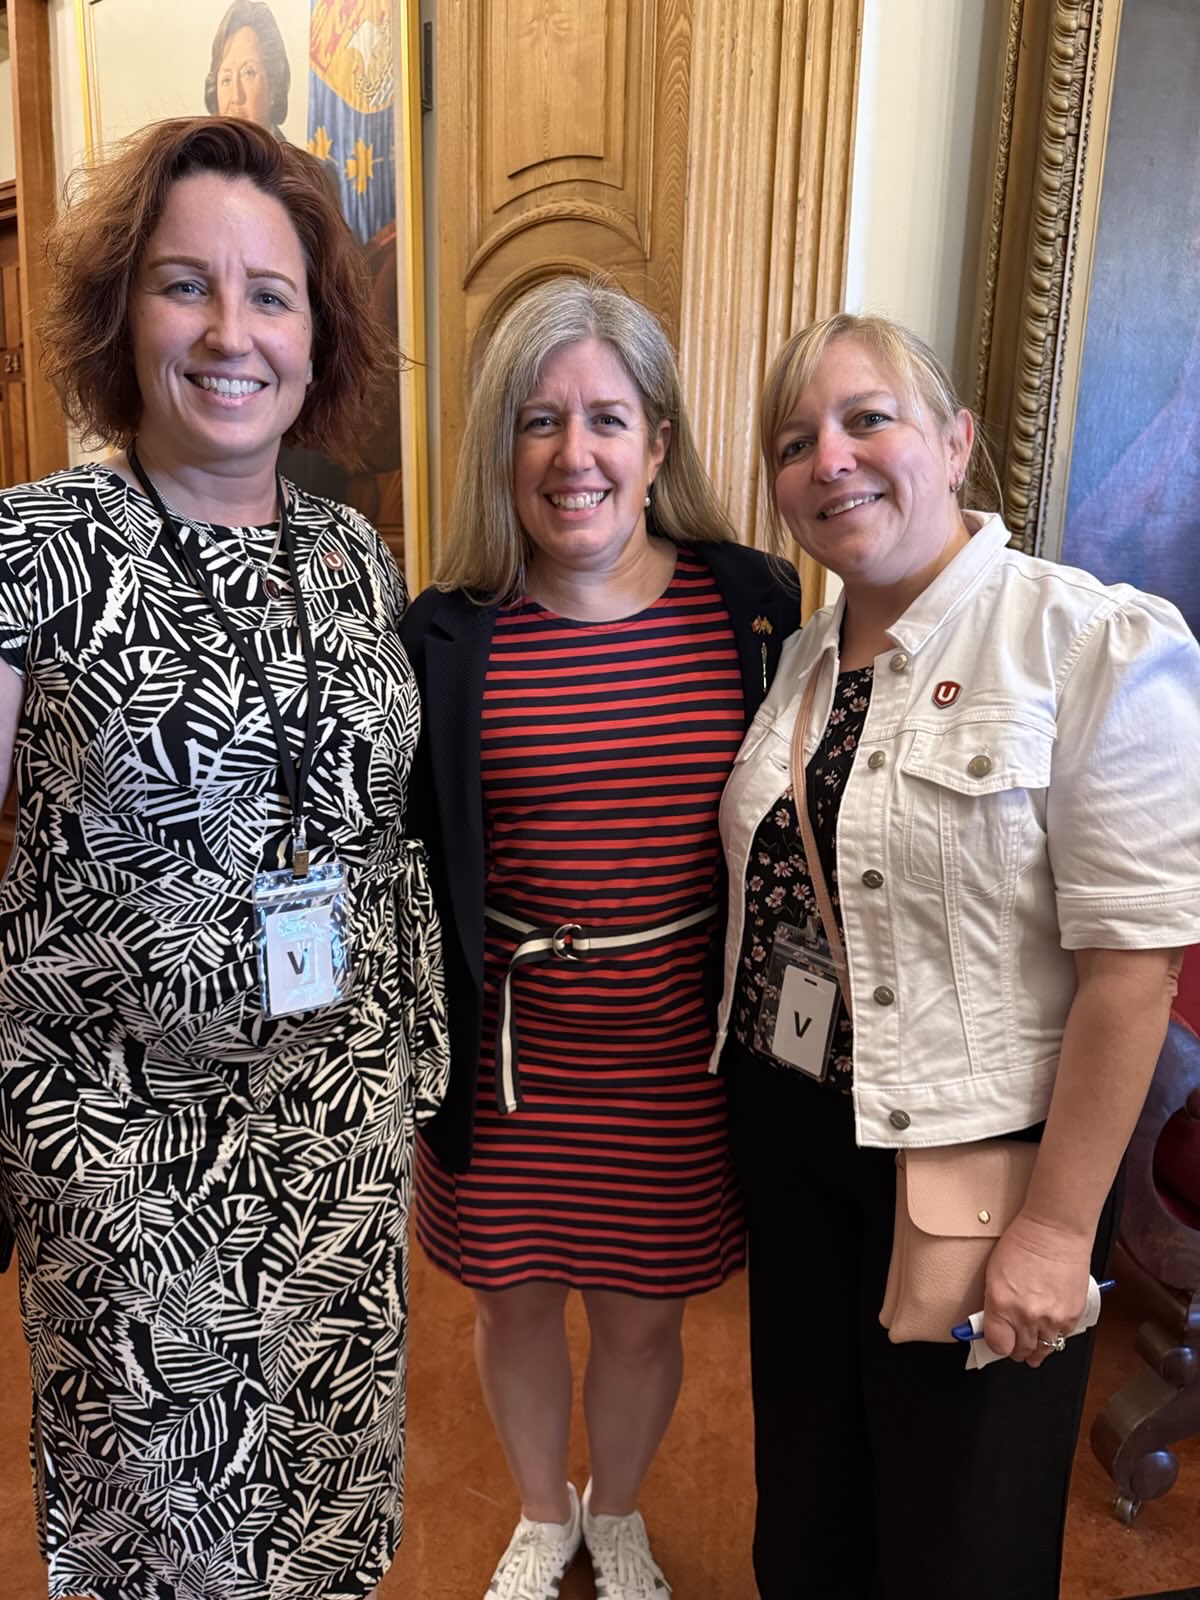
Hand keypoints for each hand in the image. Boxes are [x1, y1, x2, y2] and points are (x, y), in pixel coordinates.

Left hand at [982, 1211, 1093, 1365]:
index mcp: (1002, 1304)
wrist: (1056, 1231)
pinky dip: (1056, 1333)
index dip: (997, 1345)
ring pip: (1043, 1350)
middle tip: (1016, 1343)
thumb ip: (995, 1304)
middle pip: (1020, 1351)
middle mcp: (1026, 1316)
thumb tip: (994, 1324)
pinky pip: (1062, 1337)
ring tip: (1034, 1340)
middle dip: (1017, 1349)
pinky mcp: (1072, 1316)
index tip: (999, 1340)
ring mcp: (1051, 1319)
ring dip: (1038, 1346)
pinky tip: (1051, 1325)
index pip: (997, 1345)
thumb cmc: (1024, 1243)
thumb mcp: (994, 1273)